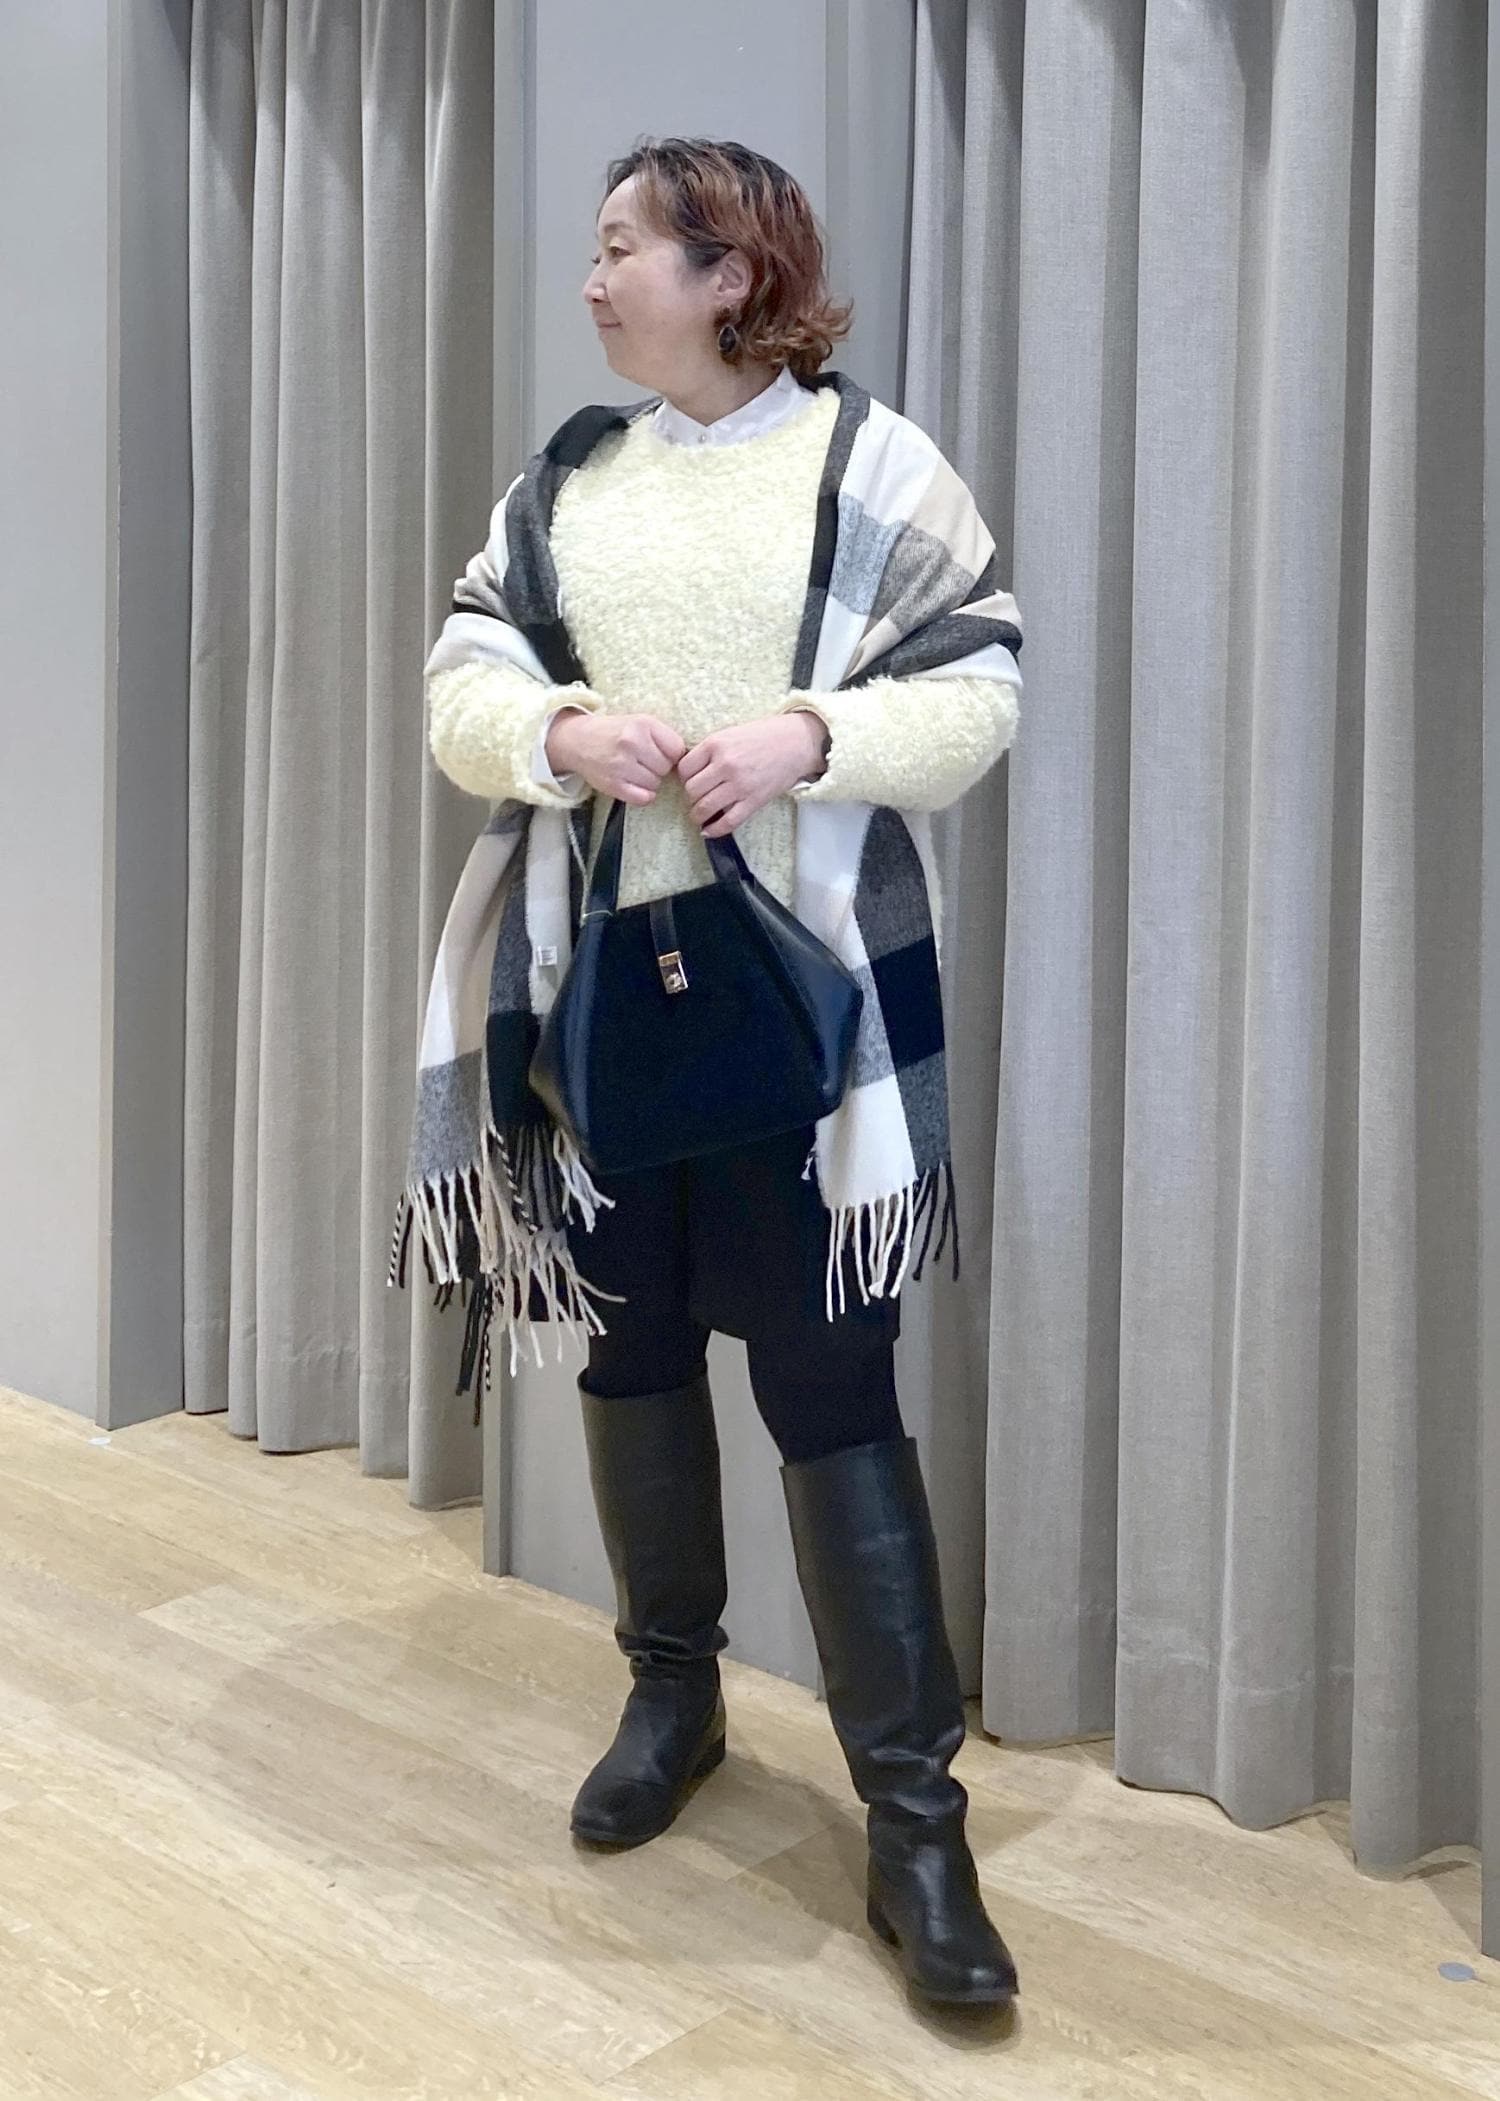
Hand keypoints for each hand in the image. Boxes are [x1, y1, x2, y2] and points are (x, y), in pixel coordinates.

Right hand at [546, 708, 685, 804]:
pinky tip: (634, 784)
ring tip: (636, 771)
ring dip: (650, 782)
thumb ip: (664, 738)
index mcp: (643, 724)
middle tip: (645, 763)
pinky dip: (643, 795)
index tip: (661, 754)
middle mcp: (632, 743)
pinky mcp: (613, 784)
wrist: (579, 740)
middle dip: (660, 768)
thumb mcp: (641, 723)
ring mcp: (621, 765)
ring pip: (655, 784)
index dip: (673, 755)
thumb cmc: (616, 733)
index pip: (677, 750)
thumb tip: (690, 762)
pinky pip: (643, 798)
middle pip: (666, 768)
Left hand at [678, 713, 829, 836]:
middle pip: (691, 790)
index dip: (683, 778)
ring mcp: (739, 785)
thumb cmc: (764, 736)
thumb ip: (710, 751)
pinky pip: (728, 822)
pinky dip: (714, 830)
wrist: (796, 743)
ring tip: (700, 815)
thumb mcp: (730, 733)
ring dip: (697, 815)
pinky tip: (708, 830)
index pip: (684, 769)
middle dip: (690, 797)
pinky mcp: (753, 801)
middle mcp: (725, 765)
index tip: (690, 781)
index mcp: (716, 744)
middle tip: (697, 797)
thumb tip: (691, 772)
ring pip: (704, 807)